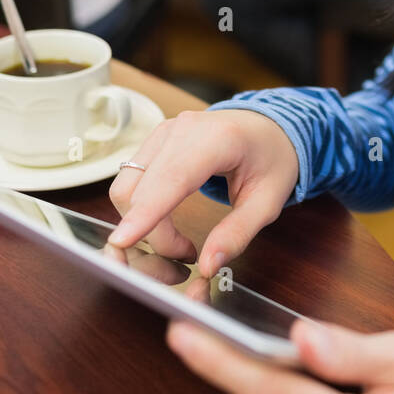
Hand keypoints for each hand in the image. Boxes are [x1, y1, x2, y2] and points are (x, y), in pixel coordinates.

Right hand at [107, 108, 299, 271]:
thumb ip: (238, 233)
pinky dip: (139, 210)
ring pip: (125, 187)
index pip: (172, 179)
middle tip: (185, 258)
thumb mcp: (268, 202)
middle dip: (150, 234)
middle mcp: (180, 129)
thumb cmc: (271, 160)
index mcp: (216, 138)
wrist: (266, 126)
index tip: (122, 241)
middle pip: (139, 189)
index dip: (145, 213)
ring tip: (180, 244)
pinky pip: (130, 181)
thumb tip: (207, 266)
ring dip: (141, 224)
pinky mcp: (152, 142)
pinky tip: (166, 224)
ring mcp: (162, 133)